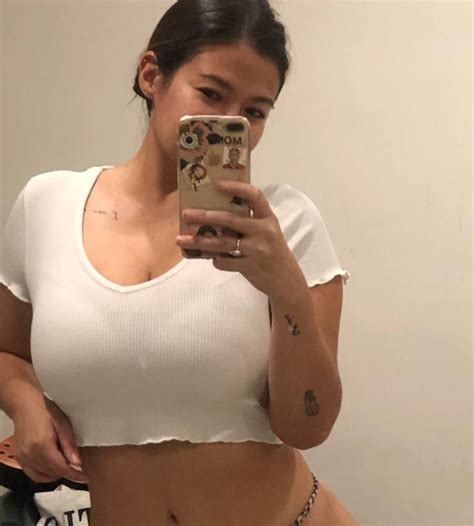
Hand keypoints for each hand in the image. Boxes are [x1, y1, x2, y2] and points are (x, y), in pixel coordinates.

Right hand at [12, 395, 89, 483]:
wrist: (25, 405)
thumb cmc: (46, 411)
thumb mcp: (63, 424)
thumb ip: (69, 444)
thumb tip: (77, 463)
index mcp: (43, 445)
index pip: (61, 469)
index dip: (74, 475)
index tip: (85, 477)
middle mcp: (30, 454)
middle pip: (52, 473)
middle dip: (66, 472)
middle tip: (76, 465)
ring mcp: (22, 457)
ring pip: (42, 476)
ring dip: (55, 474)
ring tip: (65, 464)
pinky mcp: (18, 457)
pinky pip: (32, 473)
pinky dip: (44, 474)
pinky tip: (52, 466)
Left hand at [176, 179, 302, 299]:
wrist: (287, 280)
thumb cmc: (271, 251)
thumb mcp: (266, 232)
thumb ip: (247, 222)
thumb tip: (214, 214)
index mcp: (268, 217)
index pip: (254, 195)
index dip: (236, 187)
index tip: (217, 183)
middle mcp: (264, 231)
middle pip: (231, 219)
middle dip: (205, 216)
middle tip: (186, 214)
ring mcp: (258, 249)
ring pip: (223, 243)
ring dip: (199, 241)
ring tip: (181, 240)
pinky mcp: (251, 266)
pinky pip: (226, 262)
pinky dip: (216, 260)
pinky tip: (210, 259)